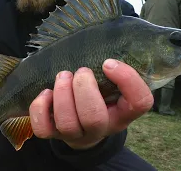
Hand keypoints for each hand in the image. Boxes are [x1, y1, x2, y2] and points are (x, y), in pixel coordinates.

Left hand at [29, 59, 153, 149]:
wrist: (84, 129)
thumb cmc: (101, 99)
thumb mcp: (114, 87)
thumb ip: (115, 72)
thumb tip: (105, 46)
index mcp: (123, 113)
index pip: (140, 103)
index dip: (127, 80)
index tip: (108, 63)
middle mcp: (102, 128)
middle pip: (94, 119)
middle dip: (83, 89)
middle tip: (81, 71)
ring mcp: (76, 134)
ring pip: (67, 124)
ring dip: (62, 95)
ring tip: (63, 76)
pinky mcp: (54, 135)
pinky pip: (43, 129)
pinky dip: (40, 108)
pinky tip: (46, 93)